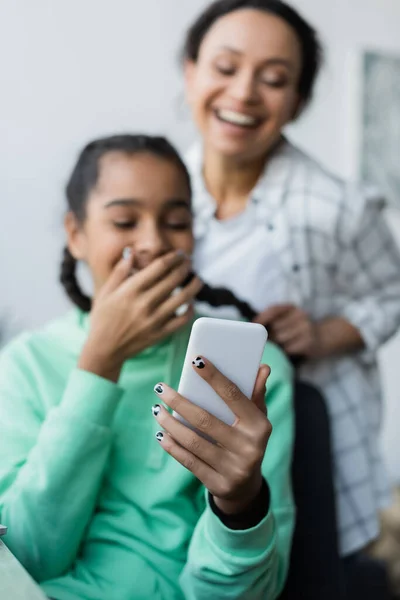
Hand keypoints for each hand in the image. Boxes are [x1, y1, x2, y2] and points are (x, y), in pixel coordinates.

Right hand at [78, 249, 202, 380]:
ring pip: (183, 298)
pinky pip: (182, 320)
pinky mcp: (160, 334)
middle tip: (189, 262)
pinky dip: (190, 310)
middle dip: (185, 267)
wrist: (103, 349)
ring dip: (194, 286)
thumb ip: (119, 271)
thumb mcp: (106, 292)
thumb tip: (131, 252)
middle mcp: (144, 303)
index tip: (180, 254)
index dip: (173, 257)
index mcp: (130, 290)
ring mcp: (154, 320)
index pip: (159, 267)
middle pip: (173, 279)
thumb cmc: (103, 318)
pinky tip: (190, 303)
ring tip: (198, 279)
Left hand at [152, 359, 271, 514]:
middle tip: (160, 388)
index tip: (195, 361)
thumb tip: (263, 368)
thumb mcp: (257, 419)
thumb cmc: (248, 440)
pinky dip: (172, 446)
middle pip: (205, 420)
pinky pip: (189, 461)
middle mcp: (249, 448)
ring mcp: (234, 469)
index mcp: (260, 426)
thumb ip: (256, 394)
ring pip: (193, 441)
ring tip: (156, 409)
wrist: (246, 487)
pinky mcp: (218, 484)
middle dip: (179, 402)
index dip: (214, 377)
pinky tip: (161, 433)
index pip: (233, 396)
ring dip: (170, 423)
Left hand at [254, 304, 320, 358]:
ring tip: (283, 343)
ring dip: (278, 344)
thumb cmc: (297, 329)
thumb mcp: (287, 319)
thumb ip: (273, 319)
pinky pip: (288, 348)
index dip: (262, 317)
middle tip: (273, 339)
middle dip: (271, 335)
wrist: (323, 338)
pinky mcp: (308, 342)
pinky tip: (290, 348)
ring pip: (280, 338)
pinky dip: (286, 350)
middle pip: (275, 327)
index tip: (254, 324)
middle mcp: (301, 315)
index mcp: (293, 308)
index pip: (274, 309)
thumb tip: (254, 325)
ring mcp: (306, 328)